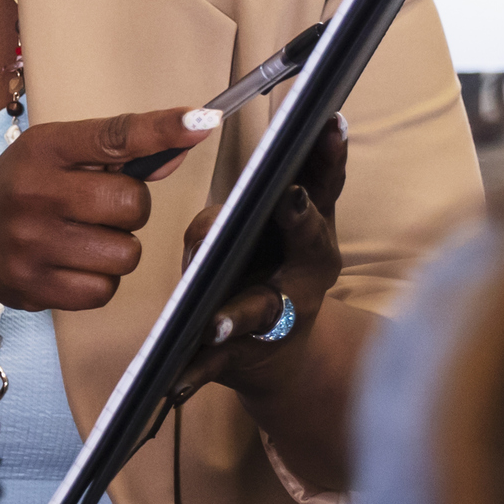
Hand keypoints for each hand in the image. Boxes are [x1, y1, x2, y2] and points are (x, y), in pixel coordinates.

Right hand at [0, 107, 217, 312]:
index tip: (201, 121)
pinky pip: (104, 290)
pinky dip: (99, 281)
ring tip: (86, 240)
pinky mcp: (34, 287)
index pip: (114, 136)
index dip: (162, 130)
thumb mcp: (57, 155)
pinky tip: (74, 266)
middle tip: (100, 209)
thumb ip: (117, 151)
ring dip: (117, 249)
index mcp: (43, 150)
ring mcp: (32, 244)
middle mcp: (34, 194)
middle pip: (131, 204)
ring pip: (125, 254)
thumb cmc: (23, 190)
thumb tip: (176, 154)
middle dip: (129, 209)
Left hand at [175, 116, 349, 397]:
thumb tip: (223, 206)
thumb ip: (251, 200)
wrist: (276, 349)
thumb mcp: (266, 224)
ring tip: (216, 321)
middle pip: (310, 241)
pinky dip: (196, 369)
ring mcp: (280, 314)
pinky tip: (174, 380)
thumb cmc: (267, 264)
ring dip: (239, 314)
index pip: (325, 181)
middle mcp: (307, 269)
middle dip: (301, 220)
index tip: (329, 122)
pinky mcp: (245, 353)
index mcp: (311, 228)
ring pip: (262, 310)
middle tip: (289, 198)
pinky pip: (217, 362)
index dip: (329, 153)